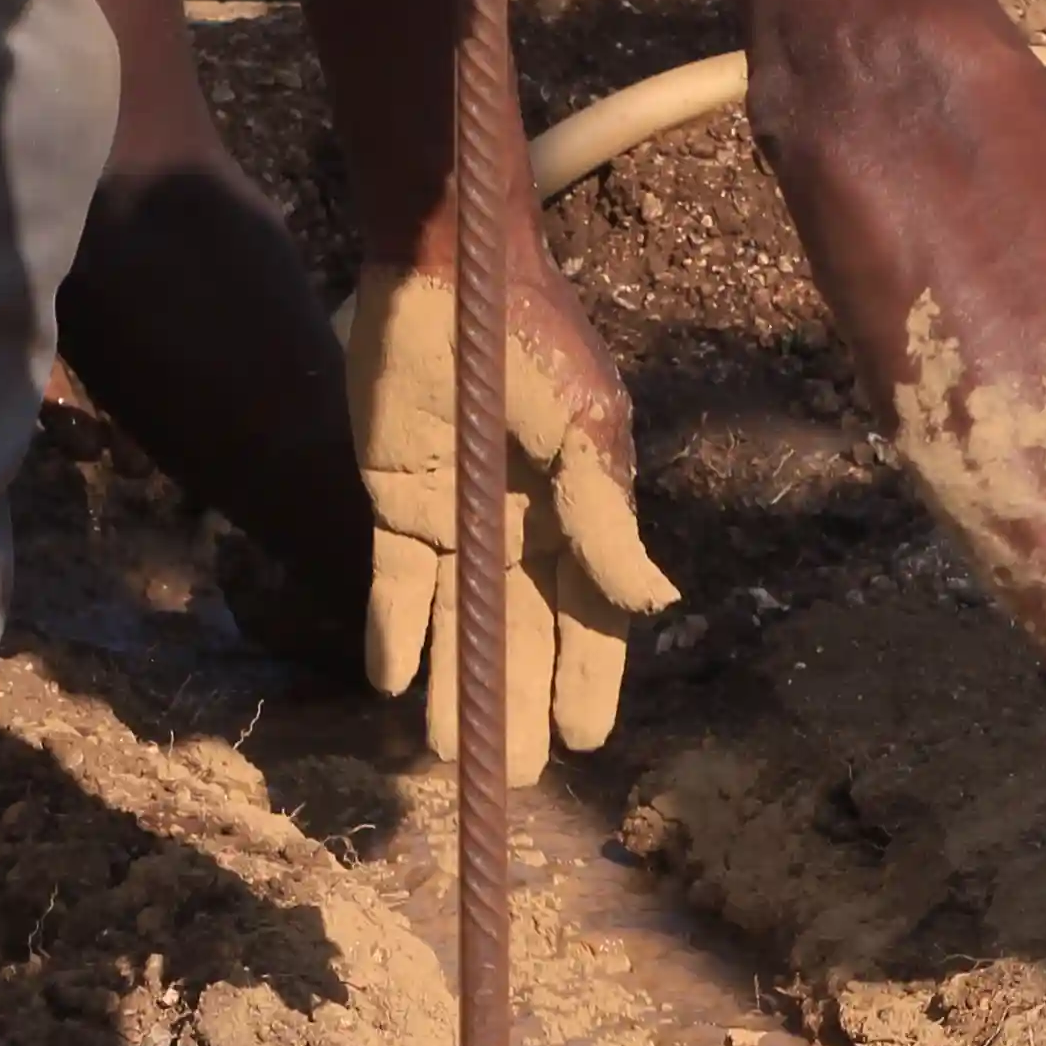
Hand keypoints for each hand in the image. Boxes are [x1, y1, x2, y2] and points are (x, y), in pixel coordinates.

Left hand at [347, 259, 666, 780]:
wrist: (445, 269)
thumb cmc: (532, 340)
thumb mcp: (584, 428)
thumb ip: (606, 518)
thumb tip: (655, 606)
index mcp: (580, 511)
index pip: (588, 615)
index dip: (587, 678)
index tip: (587, 741)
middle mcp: (522, 526)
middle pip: (523, 632)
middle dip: (522, 702)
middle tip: (518, 776)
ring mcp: (458, 515)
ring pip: (460, 620)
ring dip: (457, 682)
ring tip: (450, 751)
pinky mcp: (397, 499)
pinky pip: (396, 581)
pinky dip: (394, 629)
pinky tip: (390, 680)